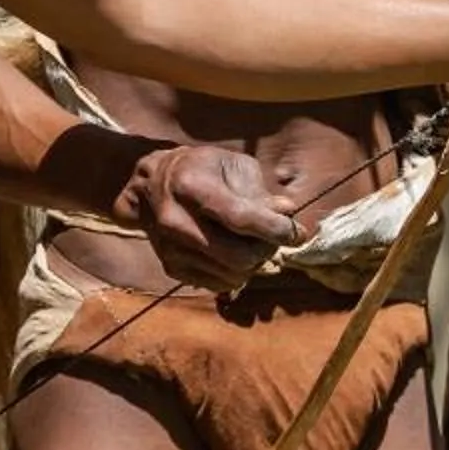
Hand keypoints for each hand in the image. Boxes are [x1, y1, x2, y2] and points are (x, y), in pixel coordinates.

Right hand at [116, 144, 301, 292]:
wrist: (151, 184)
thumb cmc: (200, 169)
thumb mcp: (231, 165)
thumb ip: (259, 190)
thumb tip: (288, 211)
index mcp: (191, 185)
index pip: (240, 218)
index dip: (275, 229)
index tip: (297, 232)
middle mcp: (176, 220)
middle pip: (237, 255)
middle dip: (266, 250)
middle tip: (276, 238)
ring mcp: (171, 248)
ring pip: (231, 275)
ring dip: (254, 264)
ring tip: (257, 244)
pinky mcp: (172, 267)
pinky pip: (219, 284)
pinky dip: (237, 274)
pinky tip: (237, 253)